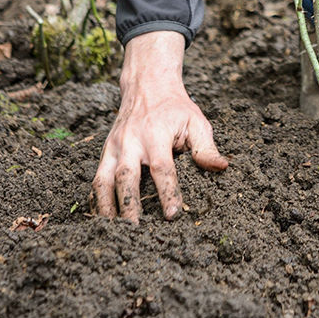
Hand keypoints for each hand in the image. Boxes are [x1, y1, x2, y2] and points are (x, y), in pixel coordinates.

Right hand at [90, 31, 227, 222]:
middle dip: (130, 206)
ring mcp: (114, 147)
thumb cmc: (176, 107)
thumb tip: (221, 168)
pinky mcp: (105, 151)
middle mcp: (131, 142)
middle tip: (137, 231)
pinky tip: (103, 217)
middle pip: (127, 178)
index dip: (167, 192)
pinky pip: (97, 178)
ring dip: (107, 207)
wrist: (147, 85)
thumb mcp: (196, 121)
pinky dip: (97, 199)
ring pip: (104, 180)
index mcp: (156, 135)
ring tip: (112, 232)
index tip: (172, 215)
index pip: (161, 168)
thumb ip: (206, 147)